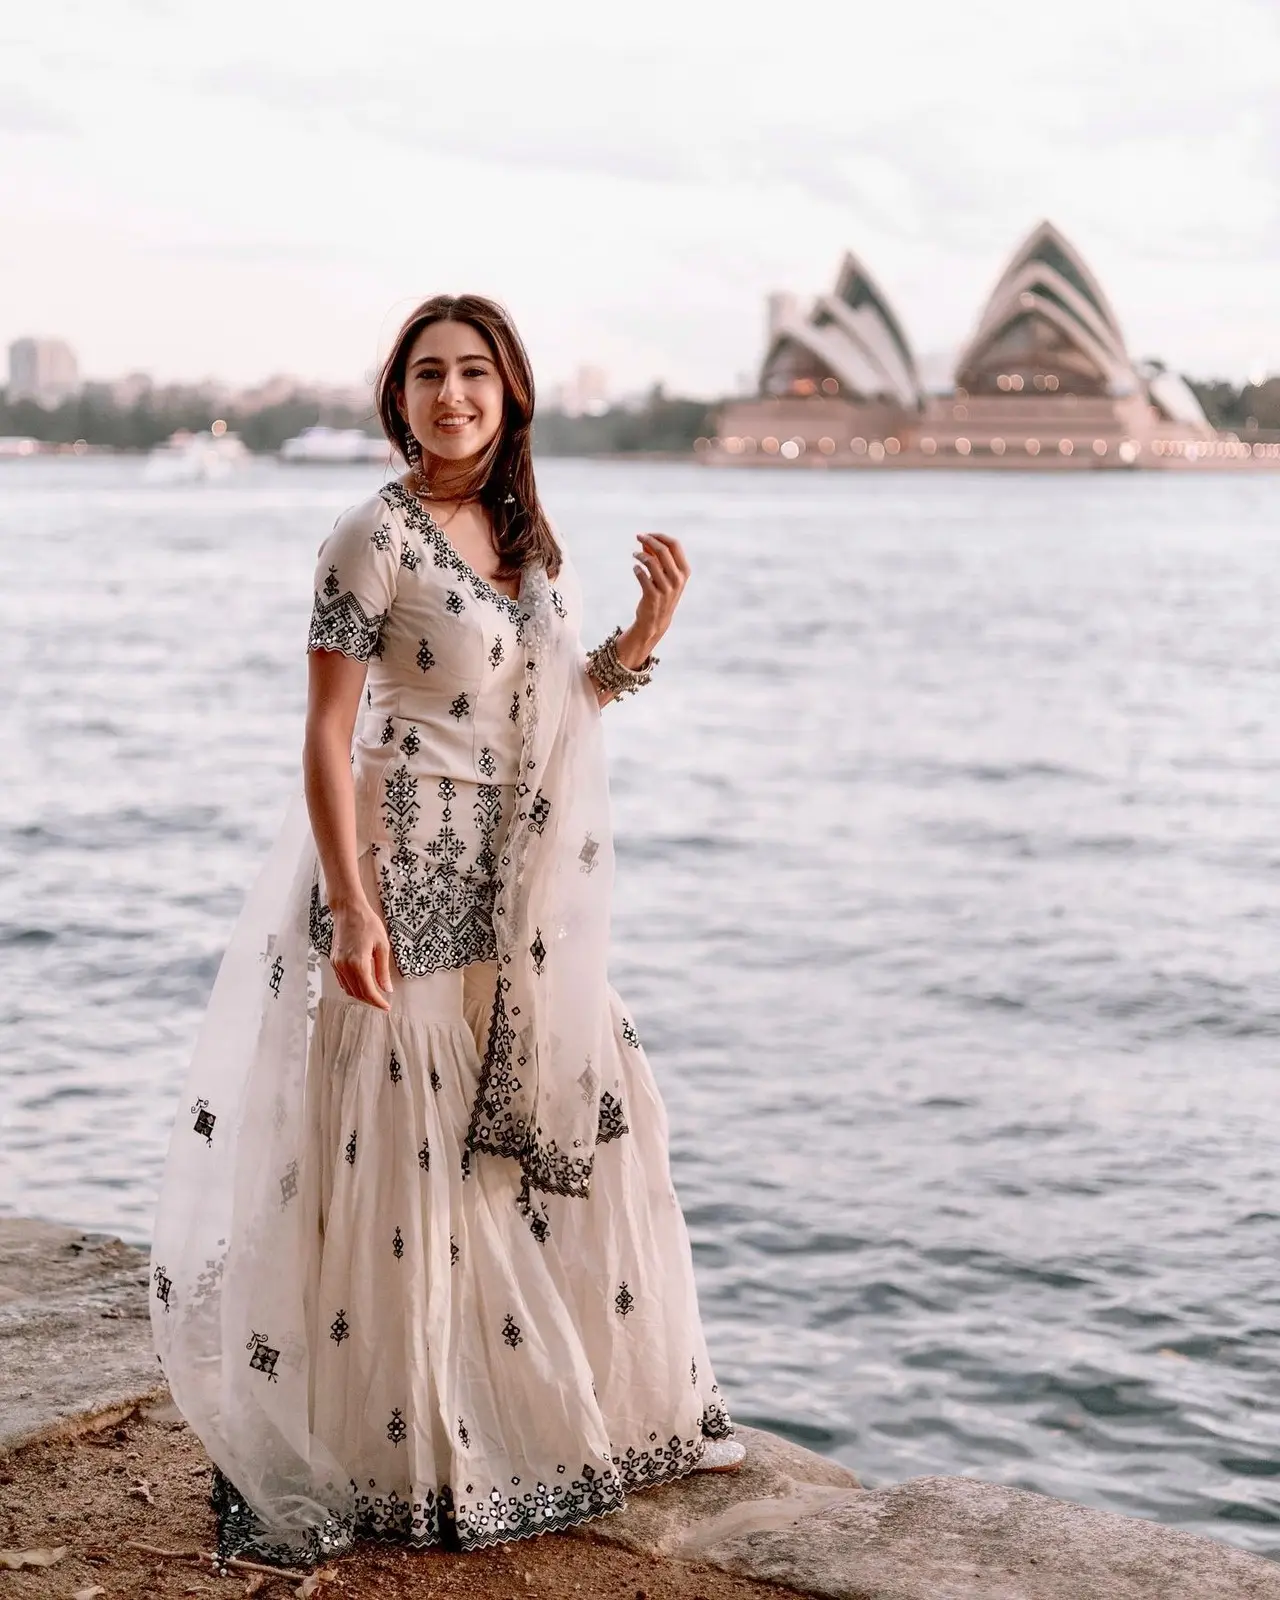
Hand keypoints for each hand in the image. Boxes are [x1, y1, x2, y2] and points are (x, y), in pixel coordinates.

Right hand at [329, 898, 393, 1009]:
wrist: (348, 910)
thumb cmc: (367, 924)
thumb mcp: (382, 946)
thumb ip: (383, 970)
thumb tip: (387, 988)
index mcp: (358, 963)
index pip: (368, 991)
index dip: (378, 1002)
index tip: (386, 1007)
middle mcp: (344, 966)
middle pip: (357, 993)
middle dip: (370, 1001)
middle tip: (382, 1002)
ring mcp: (337, 964)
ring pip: (348, 989)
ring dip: (360, 995)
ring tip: (373, 995)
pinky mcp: (333, 961)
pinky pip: (342, 981)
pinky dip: (352, 987)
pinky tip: (361, 985)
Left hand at [626, 532, 689, 660]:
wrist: (656, 620)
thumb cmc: (661, 592)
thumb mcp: (664, 575)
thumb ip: (657, 558)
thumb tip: (645, 541)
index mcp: (684, 571)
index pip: (675, 545)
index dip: (660, 536)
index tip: (647, 534)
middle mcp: (677, 579)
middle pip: (663, 551)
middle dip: (649, 540)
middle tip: (638, 536)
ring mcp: (666, 588)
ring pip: (652, 562)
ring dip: (641, 555)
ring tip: (634, 555)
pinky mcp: (653, 596)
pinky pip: (642, 576)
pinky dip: (637, 569)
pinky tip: (635, 568)